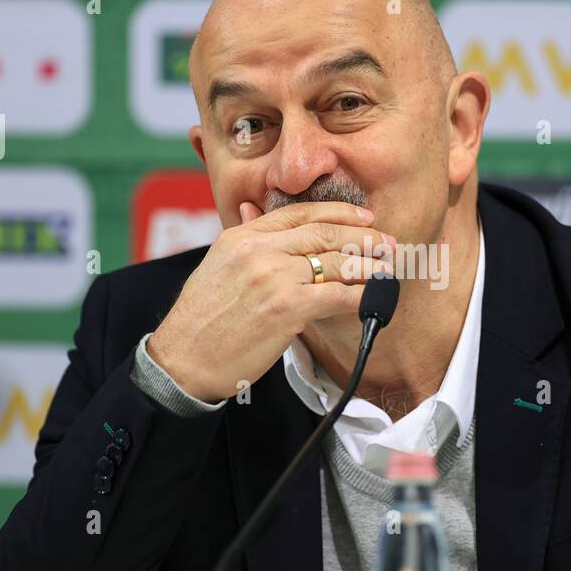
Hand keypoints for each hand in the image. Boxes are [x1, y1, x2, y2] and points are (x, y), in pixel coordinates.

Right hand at [147, 200, 394, 401]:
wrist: (182, 358)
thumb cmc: (202, 320)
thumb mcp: (219, 266)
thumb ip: (247, 243)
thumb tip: (261, 216)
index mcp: (242, 235)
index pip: (299, 213)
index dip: (339, 213)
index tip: (364, 219)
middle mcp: (259, 249)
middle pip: (324, 232)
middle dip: (363, 237)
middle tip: (388, 243)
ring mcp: (274, 277)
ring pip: (336, 262)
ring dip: (369, 267)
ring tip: (386, 271)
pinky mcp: (287, 308)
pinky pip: (338, 295)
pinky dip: (361, 296)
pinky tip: (372, 299)